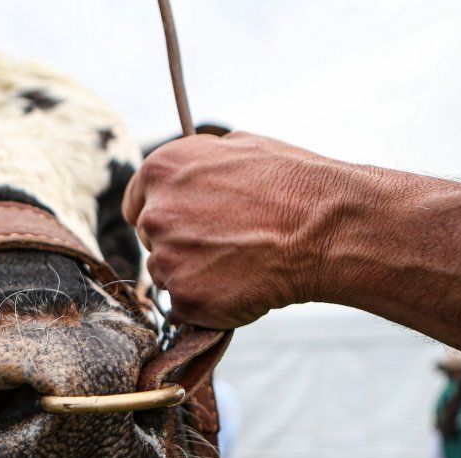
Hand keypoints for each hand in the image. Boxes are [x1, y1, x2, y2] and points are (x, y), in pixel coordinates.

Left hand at [123, 132, 348, 327]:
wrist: (325, 228)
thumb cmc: (291, 185)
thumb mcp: (239, 147)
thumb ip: (197, 163)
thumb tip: (187, 173)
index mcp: (161, 171)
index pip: (136, 206)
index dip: (160, 217)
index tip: (180, 227)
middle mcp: (155, 215)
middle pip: (152, 242)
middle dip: (179, 245)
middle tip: (225, 245)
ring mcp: (167, 260)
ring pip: (167, 275)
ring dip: (193, 275)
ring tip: (239, 264)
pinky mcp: (184, 298)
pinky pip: (185, 307)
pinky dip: (208, 303)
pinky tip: (241, 285)